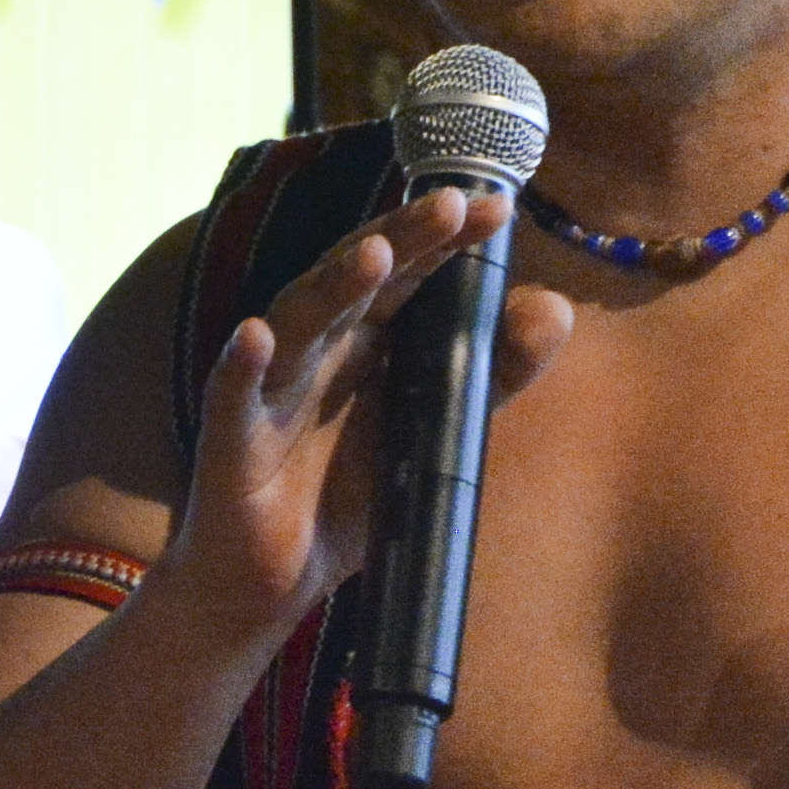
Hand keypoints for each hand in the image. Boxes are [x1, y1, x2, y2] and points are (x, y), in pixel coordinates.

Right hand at [157, 190, 569, 645]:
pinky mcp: (232, 439)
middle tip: (450, 204)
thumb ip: (492, 374)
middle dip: (401, 239)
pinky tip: (255, 337)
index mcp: (365, 338)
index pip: (409, 273)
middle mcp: (317, 347)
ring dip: (333, 286)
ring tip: (376, 255)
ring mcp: (270, 387)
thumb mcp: (437, 432)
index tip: (497, 207)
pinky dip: (241, 364)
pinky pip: (233, 395)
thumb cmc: (347, 497)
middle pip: (356, 279)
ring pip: (299, 321)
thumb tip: (556, 308)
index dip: (447, 239)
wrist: (273, 584)